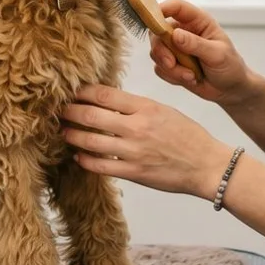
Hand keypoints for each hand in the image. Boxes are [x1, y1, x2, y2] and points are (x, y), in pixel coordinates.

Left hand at [62, 84, 233, 200]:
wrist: (207, 165)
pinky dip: (85, 159)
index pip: (104, 95)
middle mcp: (137, 127)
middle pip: (91, 115)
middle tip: (58, 110)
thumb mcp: (164, 111)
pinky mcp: (134, 173)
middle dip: (69, 111)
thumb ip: (137, 106)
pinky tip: (79, 155)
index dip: (81, 92)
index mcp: (145, 108)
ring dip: (72, 135)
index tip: (70, 91)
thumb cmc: (188, 136)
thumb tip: (108, 100)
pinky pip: (100, 166)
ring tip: (64, 132)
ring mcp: (133, 151)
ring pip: (90, 141)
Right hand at [152, 0, 252, 103]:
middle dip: (162, 50)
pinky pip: (159, 68)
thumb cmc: (230, 66)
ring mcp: (175, 48)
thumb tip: (175, 35)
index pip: (175, 7)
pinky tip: (189, 79)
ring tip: (191, 75)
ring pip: (156, 52)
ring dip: (171, 67)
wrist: (230, 88)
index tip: (153, 20)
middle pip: (157, 30)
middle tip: (171, 63)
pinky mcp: (171, 63)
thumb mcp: (217, 54)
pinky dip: (172, 76)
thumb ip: (196, 44)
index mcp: (197, 21)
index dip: (161, 9)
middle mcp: (183, 31)